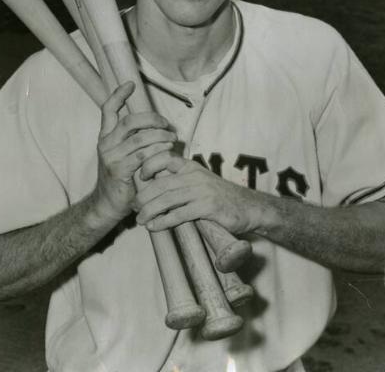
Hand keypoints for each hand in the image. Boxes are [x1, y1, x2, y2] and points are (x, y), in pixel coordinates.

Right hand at [93, 82, 176, 221]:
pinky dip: (158, 152)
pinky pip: (142, 156)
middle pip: (130, 121)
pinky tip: (167, 152)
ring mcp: (111, 157)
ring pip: (140, 138)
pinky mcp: (119, 170)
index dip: (118, 94)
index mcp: (105, 137)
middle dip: (152, 119)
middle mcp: (105, 144)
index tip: (131, 84)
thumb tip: (157, 125)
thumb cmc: (121, 178)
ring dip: (160, 136)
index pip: (107, 109)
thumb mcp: (124, 155)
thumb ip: (134, 140)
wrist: (107, 205)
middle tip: (167, 124)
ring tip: (172, 139)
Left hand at [135, 153, 262, 234]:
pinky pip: (179, 214)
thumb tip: (154, 190)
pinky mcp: (208, 207)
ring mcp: (202, 191)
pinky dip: (163, 221)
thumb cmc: (222, 197)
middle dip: (143, 196)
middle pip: (161, 183)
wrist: (250, 207)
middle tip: (134, 207)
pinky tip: (154, 226)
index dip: (148, 165)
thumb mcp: (201, 183)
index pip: (165, 158)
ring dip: (149, 210)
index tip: (139, 178)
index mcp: (192, 167)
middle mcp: (195, 175)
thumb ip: (181, 182)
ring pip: (167, 199)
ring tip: (140, 219)